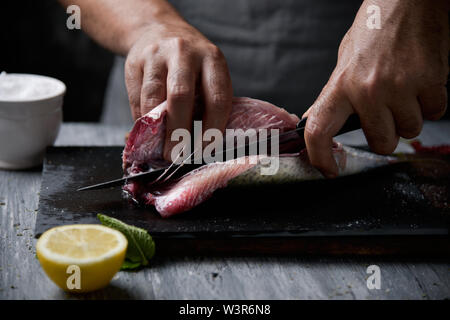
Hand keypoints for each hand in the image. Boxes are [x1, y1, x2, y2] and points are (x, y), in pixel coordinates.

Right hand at [125, 18, 232, 159]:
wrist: (158, 30)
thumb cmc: (190, 64)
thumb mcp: (206, 74)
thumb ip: (205, 103)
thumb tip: (199, 146)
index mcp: (212, 59)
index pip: (217, 98)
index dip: (212, 129)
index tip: (204, 149)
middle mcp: (185, 53)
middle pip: (181, 97)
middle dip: (179, 133)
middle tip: (177, 156)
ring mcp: (157, 55)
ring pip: (153, 99)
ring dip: (156, 130)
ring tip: (161, 150)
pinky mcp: (134, 62)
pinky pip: (136, 99)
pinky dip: (142, 120)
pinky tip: (148, 131)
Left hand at [303, 0, 448, 177]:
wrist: (406, 0)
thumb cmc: (374, 30)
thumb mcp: (343, 63)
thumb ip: (333, 96)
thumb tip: (315, 120)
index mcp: (340, 85)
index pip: (319, 130)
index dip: (320, 157)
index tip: (329, 170)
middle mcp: (368, 90)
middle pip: (381, 142)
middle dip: (386, 135)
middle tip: (386, 114)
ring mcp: (400, 86)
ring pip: (410, 131)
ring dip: (409, 118)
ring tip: (404, 91)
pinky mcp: (430, 80)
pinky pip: (434, 112)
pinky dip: (430, 104)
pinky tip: (421, 84)